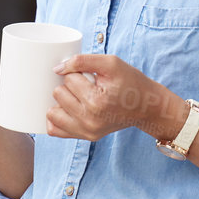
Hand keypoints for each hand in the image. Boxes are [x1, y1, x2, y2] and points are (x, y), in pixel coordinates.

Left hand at [46, 54, 181, 141]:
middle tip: (87, 86)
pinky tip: (68, 110)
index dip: (77, 73)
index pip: (68, 79)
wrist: (147, 106)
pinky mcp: (87, 137)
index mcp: (96, 101)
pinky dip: (58, 119)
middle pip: (58, 94)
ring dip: (62, 102)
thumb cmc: (130, 82)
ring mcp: (87, 132)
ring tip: (78, 98)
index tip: (90, 76)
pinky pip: (55, 131)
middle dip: (69, 86)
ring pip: (52, 113)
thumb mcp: (111, 63)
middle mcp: (90, 120)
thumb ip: (82, 61)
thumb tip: (57, 69)